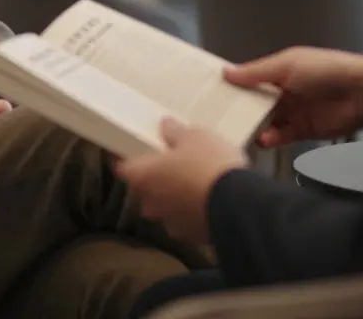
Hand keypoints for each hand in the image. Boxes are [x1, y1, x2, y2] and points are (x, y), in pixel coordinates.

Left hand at [116, 118, 248, 244]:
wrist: (240, 206)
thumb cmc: (209, 164)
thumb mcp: (195, 137)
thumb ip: (176, 132)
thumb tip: (165, 126)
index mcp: (143, 177)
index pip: (122, 168)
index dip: (126, 160)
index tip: (134, 154)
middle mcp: (150, 203)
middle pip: (145, 190)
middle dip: (155, 181)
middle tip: (172, 167)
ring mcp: (170, 223)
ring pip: (166, 208)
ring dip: (175, 199)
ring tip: (195, 186)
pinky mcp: (191, 237)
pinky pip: (187, 222)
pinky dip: (193, 213)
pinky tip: (209, 203)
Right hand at [225, 47, 362, 147]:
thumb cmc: (324, 71)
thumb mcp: (287, 65)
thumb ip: (256, 72)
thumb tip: (225, 73)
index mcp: (277, 72)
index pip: (249, 79)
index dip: (231, 85)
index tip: (208, 93)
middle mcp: (282, 92)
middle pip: (253, 102)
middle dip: (237, 109)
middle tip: (215, 119)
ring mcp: (292, 112)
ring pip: (264, 121)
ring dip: (253, 126)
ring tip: (239, 131)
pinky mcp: (302, 131)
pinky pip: (281, 136)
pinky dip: (271, 138)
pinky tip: (265, 138)